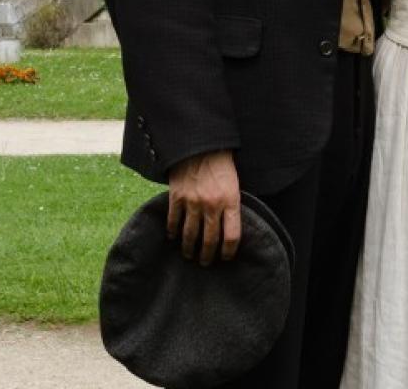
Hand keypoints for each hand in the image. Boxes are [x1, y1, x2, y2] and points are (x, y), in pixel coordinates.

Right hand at [166, 150, 241, 265]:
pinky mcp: (176, 197)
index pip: (232, 236)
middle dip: (207, 256)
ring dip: (189, 248)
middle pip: (210, 240)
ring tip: (189, 255)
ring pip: (190, 235)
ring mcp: (193, 201)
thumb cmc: (221, 165)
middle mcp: (212, 204)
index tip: (226, 257)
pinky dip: (173, 231)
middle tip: (205, 262)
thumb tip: (228, 229)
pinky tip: (174, 237)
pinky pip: (173, 221)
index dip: (229, 251)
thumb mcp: (234, 185)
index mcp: (230, 201)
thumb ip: (231, 206)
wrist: (200, 145)